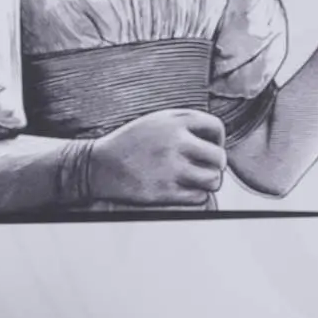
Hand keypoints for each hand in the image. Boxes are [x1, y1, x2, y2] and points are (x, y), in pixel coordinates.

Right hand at [87, 109, 225, 205]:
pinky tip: (180, 189)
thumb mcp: (155, 121)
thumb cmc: (130, 143)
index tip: (209, 146)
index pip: (216, 127)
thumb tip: (216, 139)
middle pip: (219, 157)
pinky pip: (199, 197)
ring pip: (213, 179)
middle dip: (214, 165)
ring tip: (194, 179)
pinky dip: (194, 195)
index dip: (218, 139)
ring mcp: (171, 167)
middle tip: (202, 167)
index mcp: (173, 121)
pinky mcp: (166, 191)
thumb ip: (184, 124)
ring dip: (207, 182)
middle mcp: (175, 142)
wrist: (98, 165)